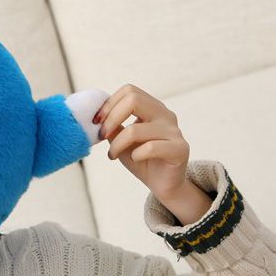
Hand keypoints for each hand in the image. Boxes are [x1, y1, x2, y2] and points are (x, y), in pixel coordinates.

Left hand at [93, 84, 189, 200]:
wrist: (163, 184)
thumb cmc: (140, 159)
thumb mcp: (120, 139)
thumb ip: (112, 125)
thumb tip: (96, 115)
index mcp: (152, 108)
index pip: (129, 91)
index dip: (108, 104)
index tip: (95, 122)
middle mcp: (165, 115)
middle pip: (134, 99)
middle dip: (110, 118)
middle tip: (101, 135)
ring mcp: (174, 131)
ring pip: (135, 129)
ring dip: (117, 144)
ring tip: (112, 154)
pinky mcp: (179, 149)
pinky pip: (150, 148)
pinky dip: (136, 155)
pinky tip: (135, 159)